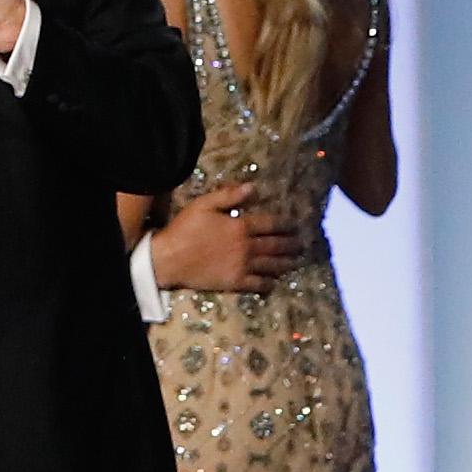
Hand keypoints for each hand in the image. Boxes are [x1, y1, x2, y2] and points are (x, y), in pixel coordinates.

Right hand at [144, 191, 304, 294]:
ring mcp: (242, 266)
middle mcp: (246, 247)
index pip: (270, 224)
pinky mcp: (235, 282)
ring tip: (295, 262)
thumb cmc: (185, 229)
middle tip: (301, 245)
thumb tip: (253, 187)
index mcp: (240, 226)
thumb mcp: (204, 204)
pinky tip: (275, 282)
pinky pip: (257, 284)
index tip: (294, 225)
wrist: (169, 259)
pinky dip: (269, 283)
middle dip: (291, 244)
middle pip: (275, 245)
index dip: (285, 224)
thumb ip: (230, 196)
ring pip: (271, 265)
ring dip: (285, 263)